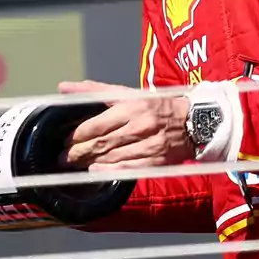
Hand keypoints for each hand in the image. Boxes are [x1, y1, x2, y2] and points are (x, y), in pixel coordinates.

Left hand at [60, 80, 192, 170]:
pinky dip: (109, 171)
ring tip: (73, 164)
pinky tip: (95, 170)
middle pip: (101, 143)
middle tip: (63, 157)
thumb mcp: (127, 92)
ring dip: (89, 162)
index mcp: (131, 107)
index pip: (96, 125)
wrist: (195, 121)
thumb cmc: (156, 105)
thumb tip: (64, 87)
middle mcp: (139, 126)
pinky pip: (128, 169)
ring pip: (112, 157)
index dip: (77, 135)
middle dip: (78, 152)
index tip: (65, 140)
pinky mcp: (156, 161)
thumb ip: (94, 90)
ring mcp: (149, 146)